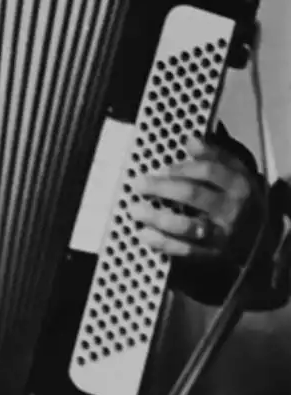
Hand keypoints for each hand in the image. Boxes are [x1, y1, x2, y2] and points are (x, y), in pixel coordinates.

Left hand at [131, 137, 261, 261]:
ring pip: (188, 226)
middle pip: (193, 195)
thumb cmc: (237, 199)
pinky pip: (185, 250)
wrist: (258, 237)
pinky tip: (143, 233)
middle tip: (138, 184)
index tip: (160, 168)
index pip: (208, 171)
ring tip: (135, 210)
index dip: (180, 168)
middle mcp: (232, 210)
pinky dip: (162, 243)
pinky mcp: (212, 254)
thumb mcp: (234, 174)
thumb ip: (213, 156)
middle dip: (162, 188)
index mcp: (238, 185)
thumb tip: (190, 140)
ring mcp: (222, 234)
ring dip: (158, 218)